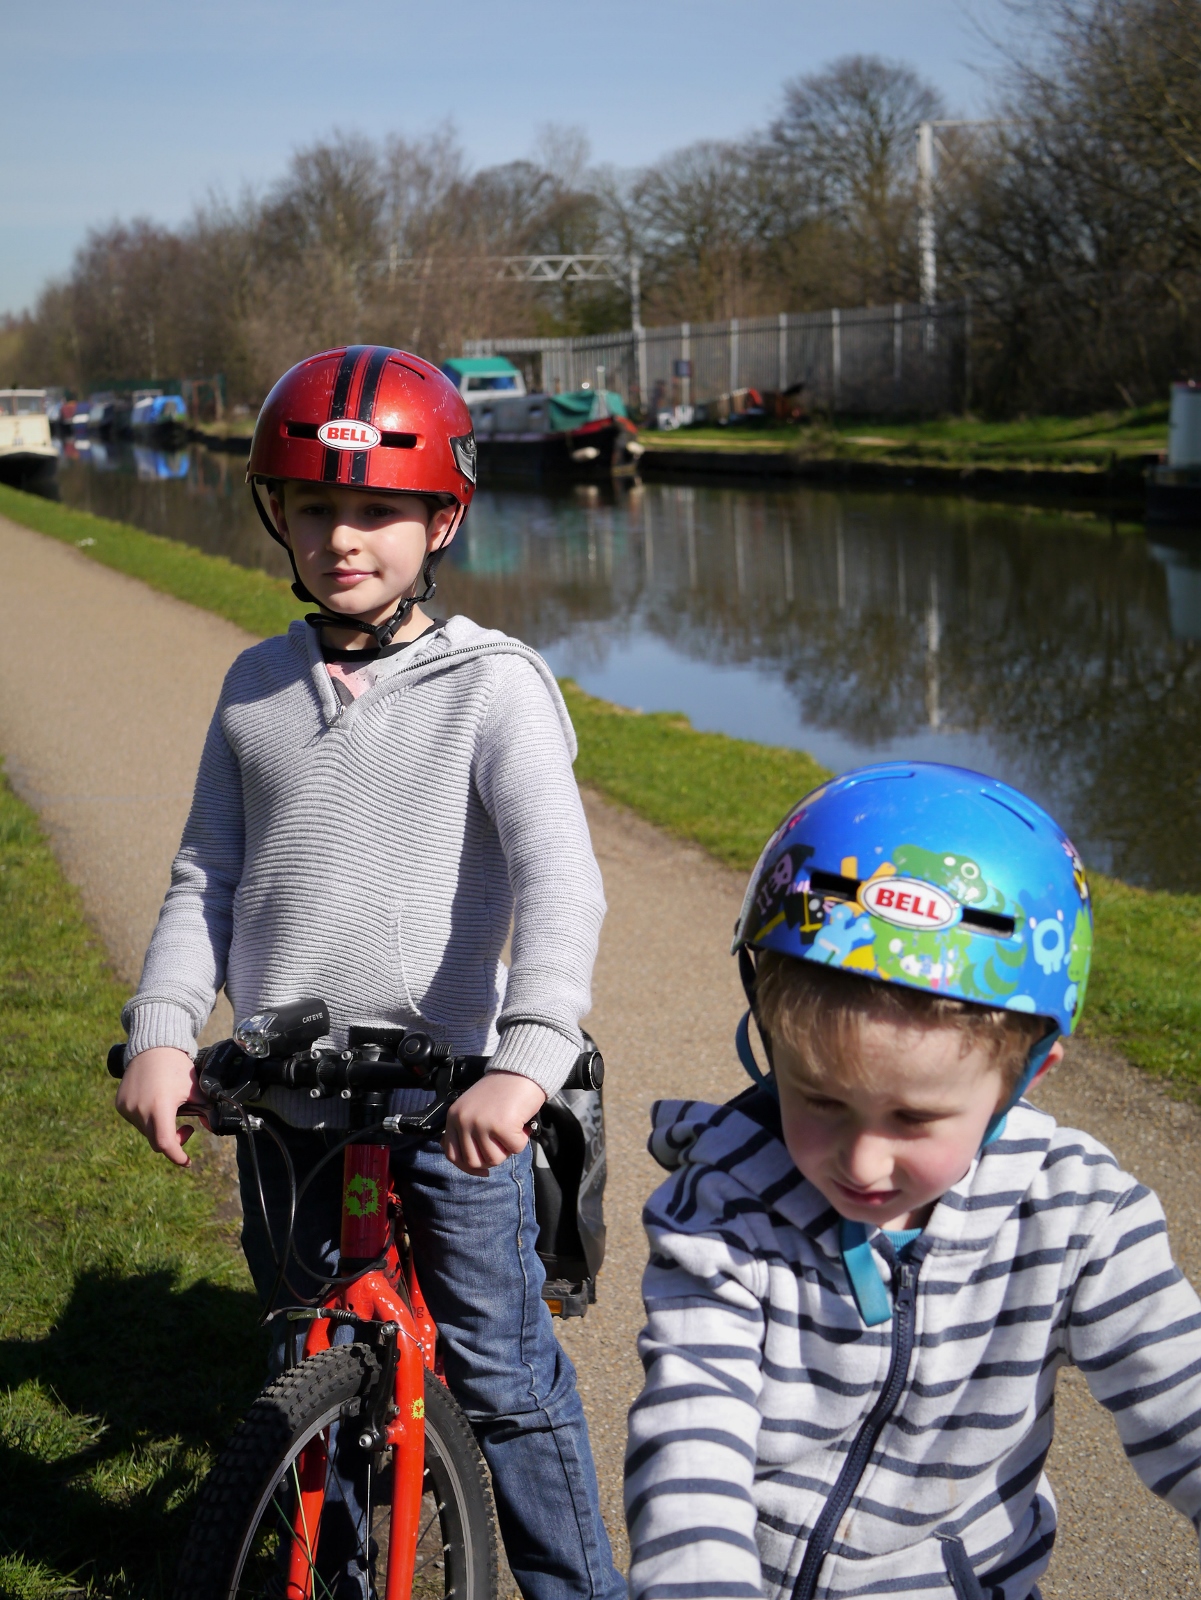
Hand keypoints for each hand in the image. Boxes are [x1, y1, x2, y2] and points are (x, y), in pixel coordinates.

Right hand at [116, 1046, 205, 1167]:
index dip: (177, 1156)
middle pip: (156, 1140)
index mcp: (159, 1107)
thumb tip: (213, 1125)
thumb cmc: (177, 1067)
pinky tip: (156, 1102)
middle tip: (188, 1128)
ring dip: (159, 1128)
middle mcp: (139, 1110)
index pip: (165, 1143)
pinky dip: (147, 1119)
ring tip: (170, 1109)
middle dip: (173, 1140)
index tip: (187, 1162)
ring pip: (145, 1131)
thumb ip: (205, 1109)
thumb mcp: (195, 1089)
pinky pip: (135, 1120)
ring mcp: (127, 1108)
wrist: (153, 1047)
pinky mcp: (120, 1104)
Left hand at [443, 1071, 546, 1175]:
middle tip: (503, 1142)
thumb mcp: (474, 1108)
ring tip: (512, 1129)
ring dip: (507, 1149)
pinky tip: (522, 1124)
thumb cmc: (502, 1090)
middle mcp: (464, 1120)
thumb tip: (470, 1163)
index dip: (468, 1167)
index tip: (483, 1170)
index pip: (452, 1154)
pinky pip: (514, 1149)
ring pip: (494, 1159)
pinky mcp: (502, 1125)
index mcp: (454, 1116)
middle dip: (492, 1157)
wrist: (521, 1070)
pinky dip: (522, 1140)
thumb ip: (467, 1131)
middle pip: (474, 1161)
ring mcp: (481, 1123)